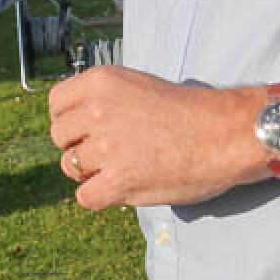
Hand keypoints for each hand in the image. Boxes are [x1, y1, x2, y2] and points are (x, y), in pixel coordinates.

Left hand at [47, 66, 259, 209]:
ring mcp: (106, 147)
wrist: (224, 133)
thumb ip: (104, 100)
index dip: (67, 120)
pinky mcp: (119, 181)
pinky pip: (85, 197)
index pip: (56, 103)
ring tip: (118, 169)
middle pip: (58, 137)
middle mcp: (97, 111)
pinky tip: (119, 189)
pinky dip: (99, 197)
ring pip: (70, 167)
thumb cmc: (188, 111)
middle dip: (76, 146)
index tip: (82, 129)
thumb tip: (78, 124)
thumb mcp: (137, 86)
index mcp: (101, 82)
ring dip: (90, 172)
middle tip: (103, 152)